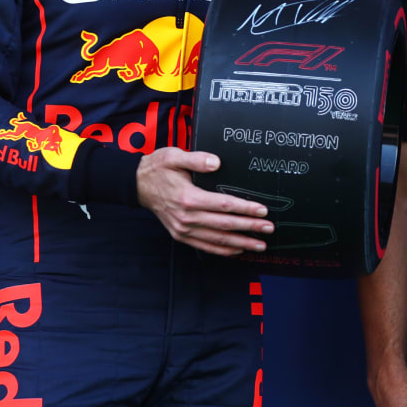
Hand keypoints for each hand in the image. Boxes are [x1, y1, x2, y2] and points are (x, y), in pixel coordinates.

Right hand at [136, 148, 273, 255]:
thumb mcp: (174, 156)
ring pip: (217, 239)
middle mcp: (186, 217)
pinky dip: (222, 250)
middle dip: (249, 228)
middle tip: (269, 229)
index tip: (262, 210)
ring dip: (240, 243)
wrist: (137, 185)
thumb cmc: (158, 168)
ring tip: (260, 245)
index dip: (245, 208)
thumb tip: (216, 162)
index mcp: (188, 198)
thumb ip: (196, 159)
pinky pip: (205, 246)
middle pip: (225, 225)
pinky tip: (237, 250)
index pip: (224, 205)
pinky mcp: (180, 235)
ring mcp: (183, 229)